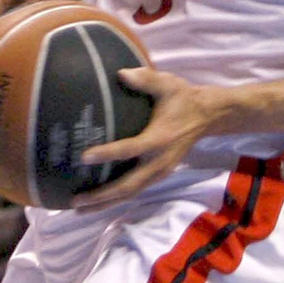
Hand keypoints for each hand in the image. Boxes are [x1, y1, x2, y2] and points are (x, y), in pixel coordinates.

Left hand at [74, 66, 226, 206]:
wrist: (208, 116)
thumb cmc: (184, 98)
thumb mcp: (168, 84)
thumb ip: (146, 79)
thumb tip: (121, 74)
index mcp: (160, 138)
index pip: (131, 149)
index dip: (108, 154)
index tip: (85, 157)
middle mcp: (160, 161)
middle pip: (128, 185)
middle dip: (102, 195)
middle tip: (75, 200)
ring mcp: (160, 171)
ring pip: (131, 193)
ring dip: (106, 203)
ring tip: (79, 209)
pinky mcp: (159, 174)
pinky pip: (135, 190)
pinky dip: (116, 198)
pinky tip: (98, 201)